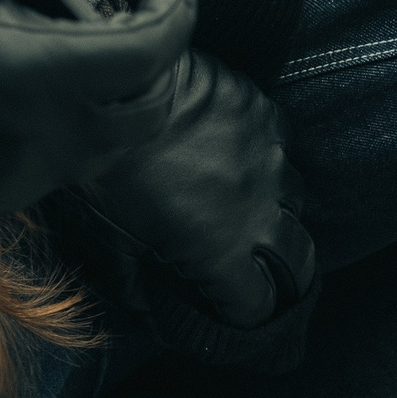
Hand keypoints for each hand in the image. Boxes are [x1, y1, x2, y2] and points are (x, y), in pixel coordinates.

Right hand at [0, 0, 197, 218]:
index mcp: (50, 68)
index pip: (154, 49)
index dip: (176, 15)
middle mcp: (52, 131)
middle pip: (148, 107)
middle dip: (153, 65)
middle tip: (133, 27)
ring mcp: (29, 170)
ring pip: (111, 142)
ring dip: (114, 101)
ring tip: (83, 60)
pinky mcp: (3, 192)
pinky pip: (62, 165)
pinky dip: (66, 132)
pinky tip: (32, 100)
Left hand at [66, 49, 317, 330]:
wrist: (103, 84)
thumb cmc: (97, 168)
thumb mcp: (105, 238)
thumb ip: (136, 285)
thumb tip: (154, 313)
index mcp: (222, 249)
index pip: (259, 304)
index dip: (246, 313)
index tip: (230, 309)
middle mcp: (261, 207)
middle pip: (299, 260)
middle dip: (283, 275)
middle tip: (258, 271)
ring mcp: (270, 157)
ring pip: (295, 200)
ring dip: (274, 211)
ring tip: (241, 206)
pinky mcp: (264, 113)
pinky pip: (281, 147)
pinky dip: (264, 160)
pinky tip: (233, 154)